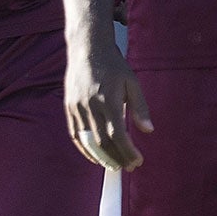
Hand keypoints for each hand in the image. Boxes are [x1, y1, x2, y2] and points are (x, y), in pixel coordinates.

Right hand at [63, 28, 151, 170]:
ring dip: (100, 157)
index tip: (137, 161)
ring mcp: (77, 107)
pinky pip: (75, 134)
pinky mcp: (69, 107)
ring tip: (112, 166)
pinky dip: (84, 148)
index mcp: (108, 100)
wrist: (87, 48)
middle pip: (102, 142)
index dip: (127, 152)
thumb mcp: (132, 82)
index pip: (118, 135)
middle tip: (127, 167)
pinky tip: (94, 155)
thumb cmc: (113, 65)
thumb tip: (148, 129)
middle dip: (116, 158)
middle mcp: (90, 106)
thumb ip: (140, 107)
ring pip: (87, 141)